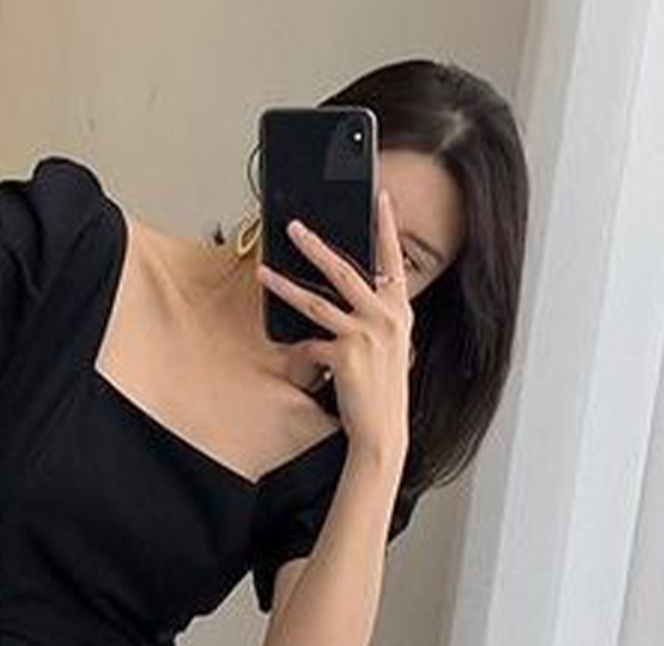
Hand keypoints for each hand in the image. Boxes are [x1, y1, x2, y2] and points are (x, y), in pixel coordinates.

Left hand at [256, 189, 413, 464]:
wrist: (383, 430)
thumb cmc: (382, 390)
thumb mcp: (390, 347)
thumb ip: (376, 318)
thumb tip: (347, 298)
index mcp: (399, 311)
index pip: (393, 259)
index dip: (387, 226)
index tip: (381, 197)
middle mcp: (385, 318)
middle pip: (345, 270)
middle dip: (316, 245)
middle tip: (295, 227)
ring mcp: (365, 335)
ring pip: (316, 302)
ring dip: (286, 285)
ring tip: (264, 272)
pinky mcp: (344, 356)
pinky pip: (310, 344)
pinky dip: (299, 350)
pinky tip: (294, 354)